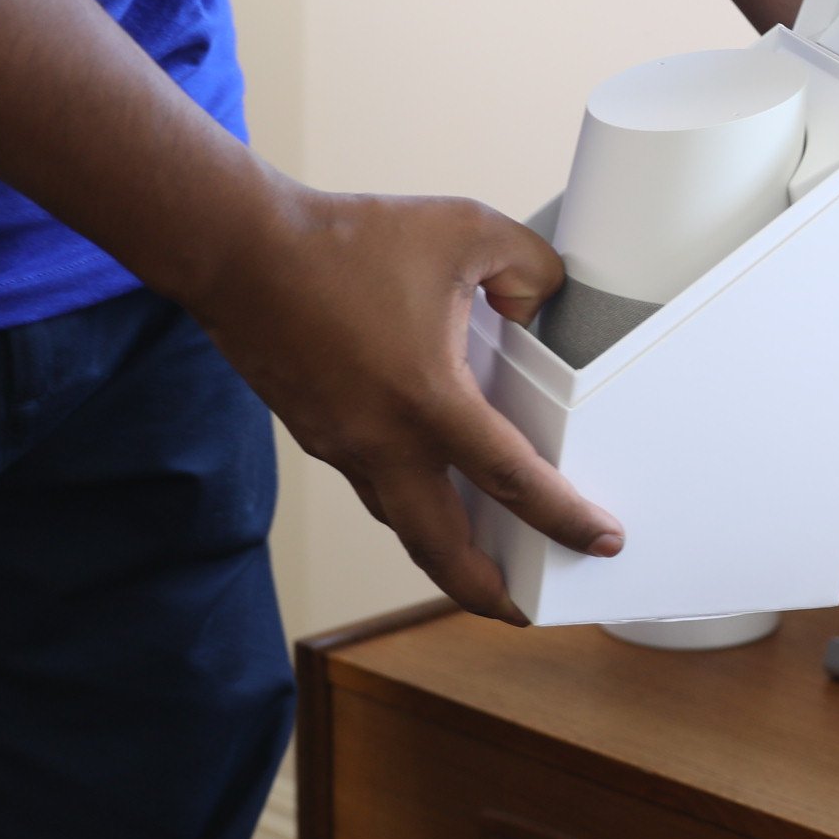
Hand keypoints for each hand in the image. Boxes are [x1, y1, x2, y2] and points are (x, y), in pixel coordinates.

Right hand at [187, 180, 623, 623]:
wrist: (236, 249)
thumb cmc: (345, 240)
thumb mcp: (467, 230)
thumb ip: (529, 269)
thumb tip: (542, 307)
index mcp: (427, 401)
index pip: (512, 481)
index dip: (565, 519)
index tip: (602, 542)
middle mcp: (381, 440)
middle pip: (440, 547)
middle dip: (484, 590)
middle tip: (522, 608)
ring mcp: (341, 443)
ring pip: (400, 519)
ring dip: (442, 549)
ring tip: (482, 560)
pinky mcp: (316, 432)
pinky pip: (372, 483)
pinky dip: (407, 500)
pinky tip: (429, 485)